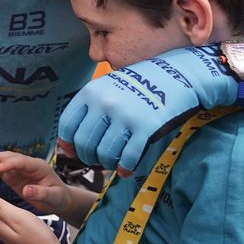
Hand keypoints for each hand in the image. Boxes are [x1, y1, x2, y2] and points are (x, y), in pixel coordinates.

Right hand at [0, 150, 70, 215]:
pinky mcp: (12, 175)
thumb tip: (27, 190)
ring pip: (0, 160)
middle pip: (7, 157)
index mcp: (38, 167)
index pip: (21, 162)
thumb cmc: (58, 197)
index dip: (9, 163)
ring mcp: (18, 169)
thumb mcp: (53, 197)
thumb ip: (41, 193)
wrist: (59, 199)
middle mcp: (26, 164)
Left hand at [58, 46, 235, 173]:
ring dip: (107, 163)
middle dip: (88, 156)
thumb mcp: (108, 85)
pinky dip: (125, 168)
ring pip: (105, 153)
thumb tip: (70, 142)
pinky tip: (126, 169)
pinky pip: (129, 157)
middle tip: (96, 160)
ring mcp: (125, 116)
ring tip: (113, 162)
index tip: (72, 151)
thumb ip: (90, 108)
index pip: (67, 124)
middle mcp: (104, 103)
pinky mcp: (146, 128)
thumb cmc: (140, 83)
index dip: (67, 142)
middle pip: (84, 143)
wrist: (177, 74)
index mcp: (91, 91)